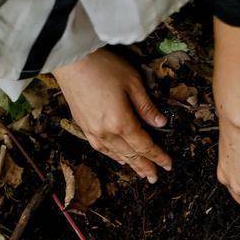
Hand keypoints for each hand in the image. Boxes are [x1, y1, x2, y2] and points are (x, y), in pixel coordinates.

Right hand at [53, 48, 171, 182]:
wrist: (71, 61)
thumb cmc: (103, 66)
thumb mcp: (132, 82)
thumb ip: (146, 106)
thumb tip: (160, 123)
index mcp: (121, 122)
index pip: (144, 145)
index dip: (158, 156)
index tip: (168, 165)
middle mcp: (106, 132)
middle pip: (131, 154)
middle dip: (145, 166)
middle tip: (155, 178)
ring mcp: (93, 131)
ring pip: (116, 154)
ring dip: (130, 164)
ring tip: (141, 173)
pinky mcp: (83, 126)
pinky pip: (101, 148)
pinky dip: (113, 156)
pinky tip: (118, 159)